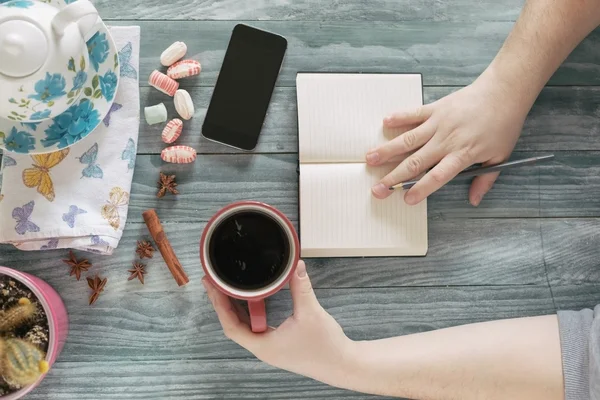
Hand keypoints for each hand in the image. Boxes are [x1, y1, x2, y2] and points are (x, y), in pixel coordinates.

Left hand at [202, 261, 355, 386]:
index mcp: (264, 345)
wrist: (342, 364)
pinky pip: (257, 327)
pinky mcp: (279, 344)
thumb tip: (296, 265)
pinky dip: (251, 312)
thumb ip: (301, 287)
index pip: (232, 326)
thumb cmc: (326, 347)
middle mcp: (263, 348)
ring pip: (246, 326)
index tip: (212, 287)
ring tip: (227, 288)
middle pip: (234, 325)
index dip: (219, 306)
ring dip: (236, 308)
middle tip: (214, 282)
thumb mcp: (311, 313)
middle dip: (223, 303)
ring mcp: (271, 347)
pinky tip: (252, 300)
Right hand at [367, 74, 528, 205]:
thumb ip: (485, 179)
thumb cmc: (503, 125)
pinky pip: (414, 113)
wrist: (504, 92)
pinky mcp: (436, 108)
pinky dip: (399, 117)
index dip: (421, 189)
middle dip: (394, 177)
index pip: (437, 176)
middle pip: (416, 162)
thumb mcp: (500, 157)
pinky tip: (385, 122)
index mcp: (462, 154)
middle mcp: (446, 140)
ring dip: (387, 150)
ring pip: (408, 139)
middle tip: (378, 189)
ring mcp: (439, 123)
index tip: (406, 199)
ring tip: (370, 158)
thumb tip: (474, 200)